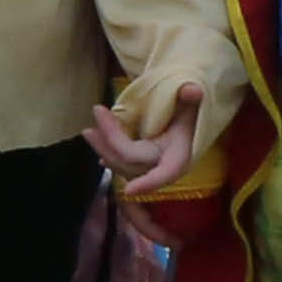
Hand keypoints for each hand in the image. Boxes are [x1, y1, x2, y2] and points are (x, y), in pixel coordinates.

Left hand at [89, 71, 216, 193]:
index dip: (149, 183)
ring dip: (103, 148)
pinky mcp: (138, 162)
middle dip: (111, 142)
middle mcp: (163, 165)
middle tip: (98, 111)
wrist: (186, 112)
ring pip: (121, 165)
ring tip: (90, 129)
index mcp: (179, 155)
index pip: (166, 173)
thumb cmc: (189, 106)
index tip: (129, 191)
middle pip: (132, 163)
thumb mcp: (191, 100)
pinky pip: (120, 162)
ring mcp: (148, 166)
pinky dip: (106, 151)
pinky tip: (96, 139)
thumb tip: (192, 90)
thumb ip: (191, 96)